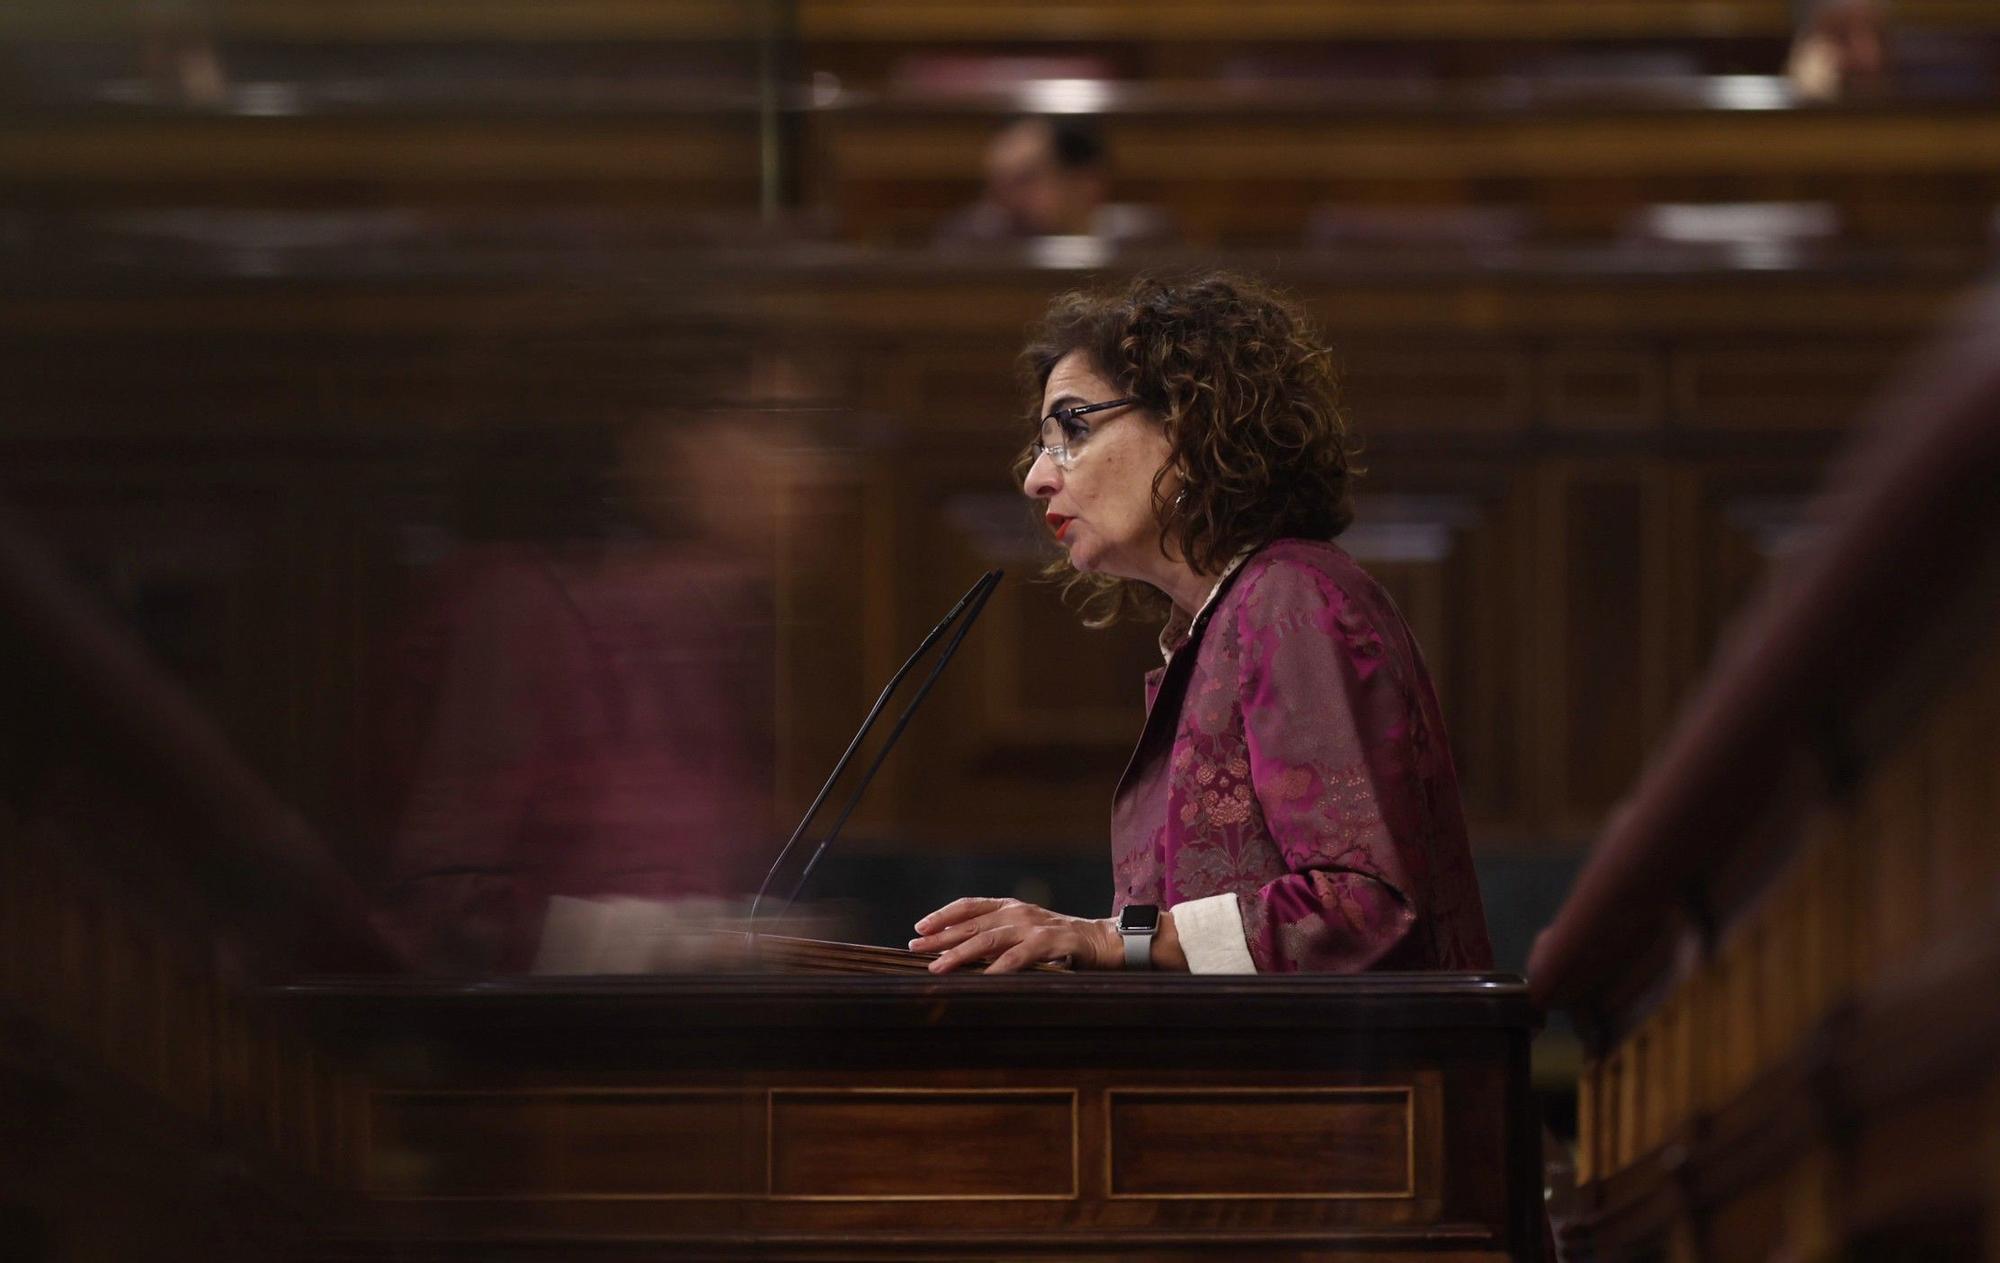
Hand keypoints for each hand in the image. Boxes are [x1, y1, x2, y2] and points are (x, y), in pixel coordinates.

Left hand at [910, 897, 1120, 973]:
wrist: (1104, 941)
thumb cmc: (1061, 942)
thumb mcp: (1026, 934)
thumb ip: (1000, 939)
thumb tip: (960, 953)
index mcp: (1010, 907)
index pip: (970, 906)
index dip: (943, 916)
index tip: (920, 928)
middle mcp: (1018, 912)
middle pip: (972, 923)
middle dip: (941, 937)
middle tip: (915, 948)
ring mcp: (1034, 926)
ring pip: (989, 939)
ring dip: (960, 954)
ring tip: (938, 967)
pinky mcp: (1051, 942)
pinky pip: (1019, 957)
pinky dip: (998, 968)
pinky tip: (982, 979)